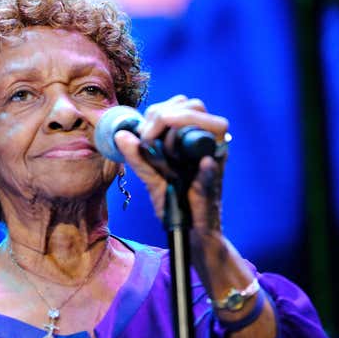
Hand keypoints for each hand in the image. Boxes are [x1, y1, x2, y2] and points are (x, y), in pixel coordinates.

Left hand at [113, 94, 228, 231]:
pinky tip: (182, 170)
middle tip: (149, 140)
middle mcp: (207, 142)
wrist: (191, 233)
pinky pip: (210, 162)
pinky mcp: (217, 177)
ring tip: (163, 155)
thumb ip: (137, 157)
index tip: (143, 132)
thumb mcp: (151, 177)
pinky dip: (198, 164)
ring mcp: (217, 157)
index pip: (182, 104)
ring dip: (178, 133)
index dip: (160, 111)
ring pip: (207, 123)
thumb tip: (121, 135)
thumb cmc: (174, 202)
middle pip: (194, 105)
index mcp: (192, 137)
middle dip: (165, 116)